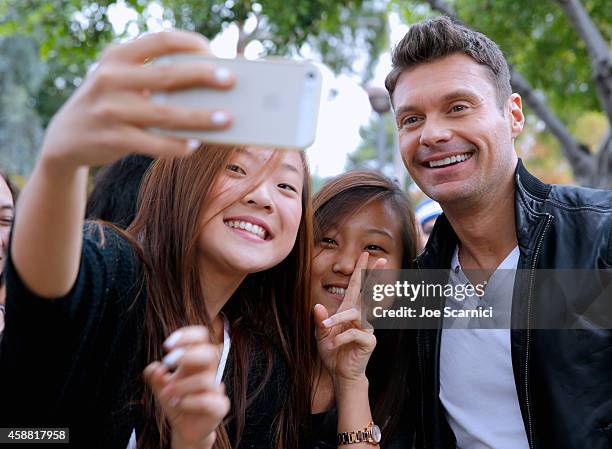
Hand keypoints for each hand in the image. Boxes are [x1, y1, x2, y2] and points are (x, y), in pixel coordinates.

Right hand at [41, 30, 234, 170]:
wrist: (66, 138)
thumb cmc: (110, 105)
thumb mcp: (121, 81)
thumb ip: (152, 77)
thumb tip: (207, 86)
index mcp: (117, 57)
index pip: (160, 40)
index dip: (190, 44)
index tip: (215, 52)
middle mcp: (111, 79)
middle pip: (167, 75)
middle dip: (202, 76)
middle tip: (230, 80)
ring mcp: (110, 110)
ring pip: (165, 114)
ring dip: (200, 117)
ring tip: (226, 119)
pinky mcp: (113, 139)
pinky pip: (154, 144)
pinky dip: (177, 145)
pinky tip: (195, 144)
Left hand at [144, 326, 229, 448]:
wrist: (184, 427)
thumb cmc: (175, 400)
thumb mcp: (160, 386)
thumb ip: (154, 375)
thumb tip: (156, 369)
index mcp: (197, 360)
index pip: (202, 337)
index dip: (187, 335)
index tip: (166, 345)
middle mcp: (210, 371)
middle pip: (210, 353)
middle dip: (187, 355)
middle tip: (167, 362)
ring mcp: (217, 389)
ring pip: (205, 380)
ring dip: (180, 386)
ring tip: (166, 394)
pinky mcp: (220, 406)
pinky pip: (207, 401)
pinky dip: (187, 402)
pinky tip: (177, 404)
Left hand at [314, 252, 385, 384]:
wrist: (339, 373)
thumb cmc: (332, 352)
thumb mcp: (320, 335)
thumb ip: (320, 321)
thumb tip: (318, 306)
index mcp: (349, 310)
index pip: (357, 286)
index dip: (360, 270)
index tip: (366, 254)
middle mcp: (360, 316)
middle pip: (368, 292)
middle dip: (373, 275)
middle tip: (382, 259)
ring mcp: (366, 328)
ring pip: (356, 314)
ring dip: (339, 320)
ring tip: (327, 328)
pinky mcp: (368, 340)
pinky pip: (355, 333)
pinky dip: (341, 338)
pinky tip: (335, 345)